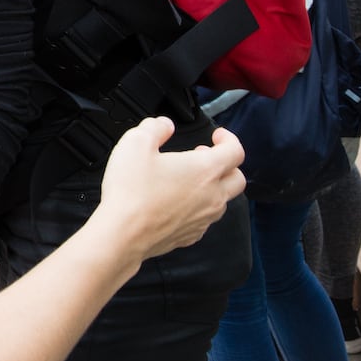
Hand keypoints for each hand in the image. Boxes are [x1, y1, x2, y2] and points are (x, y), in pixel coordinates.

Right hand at [96, 118, 244, 261]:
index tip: (217, 135)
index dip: (229, 139)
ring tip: (187, 179)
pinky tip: (175, 202)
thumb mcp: (136, 143)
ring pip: (222, 200)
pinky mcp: (191, 235)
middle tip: (204, 155)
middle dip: (226, 164)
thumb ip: (155, 127)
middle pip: (237, 179)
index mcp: (205, 170)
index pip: (235, 152)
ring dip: (212, 187)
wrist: (123, 233)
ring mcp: (203, 219)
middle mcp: (212, 196)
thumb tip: (164, 125)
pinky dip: (197, 207)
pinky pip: (204, 218)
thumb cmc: (131, 191)